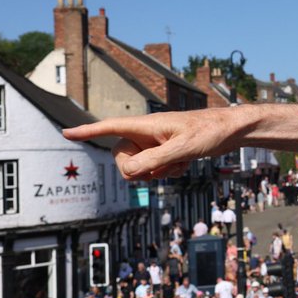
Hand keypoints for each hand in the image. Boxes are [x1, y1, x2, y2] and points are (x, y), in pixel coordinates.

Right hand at [63, 107, 242, 179]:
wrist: (230, 131)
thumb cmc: (209, 132)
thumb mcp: (183, 149)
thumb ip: (155, 160)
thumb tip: (130, 172)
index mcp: (146, 125)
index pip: (110, 127)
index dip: (88, 131)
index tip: (66, 132)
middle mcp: (147, 133)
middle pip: (121, 157)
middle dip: (136, 169)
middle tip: (161, 167)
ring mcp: (156, 144)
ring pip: (138, 167)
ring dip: (155, 172)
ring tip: (178, 163)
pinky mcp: (166, 152)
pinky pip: (153, 170)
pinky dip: (167, 172)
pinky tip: (185, 164)